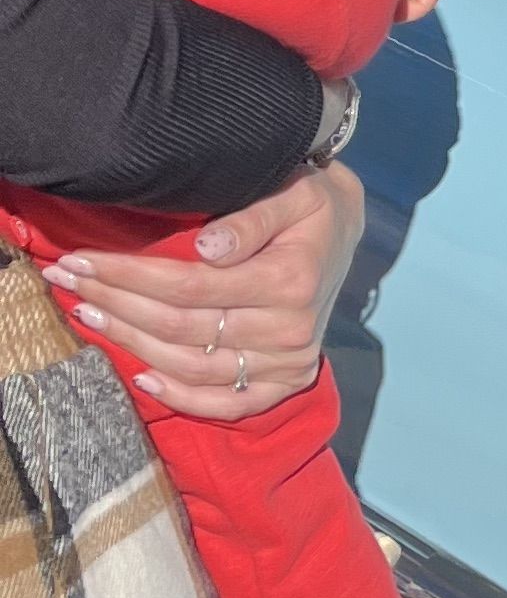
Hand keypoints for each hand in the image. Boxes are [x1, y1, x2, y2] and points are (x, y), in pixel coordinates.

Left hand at [39, 162, 364, 420]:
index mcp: (291, 280)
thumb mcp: (294, 193)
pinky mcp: (288, 382)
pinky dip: (183, 397)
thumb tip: (205, 248)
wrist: (346, 233)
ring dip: (132, 344)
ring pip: (192, 365)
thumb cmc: (310, 207)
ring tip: (89, 316)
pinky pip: (228, 404)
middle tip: (69, 281)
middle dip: (117, 304)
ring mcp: (289, 362)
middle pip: (181, 326)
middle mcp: (290, 329)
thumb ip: (253, 219)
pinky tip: (141, 377)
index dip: (130, 276)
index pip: (190, 286)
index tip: (83, 260)